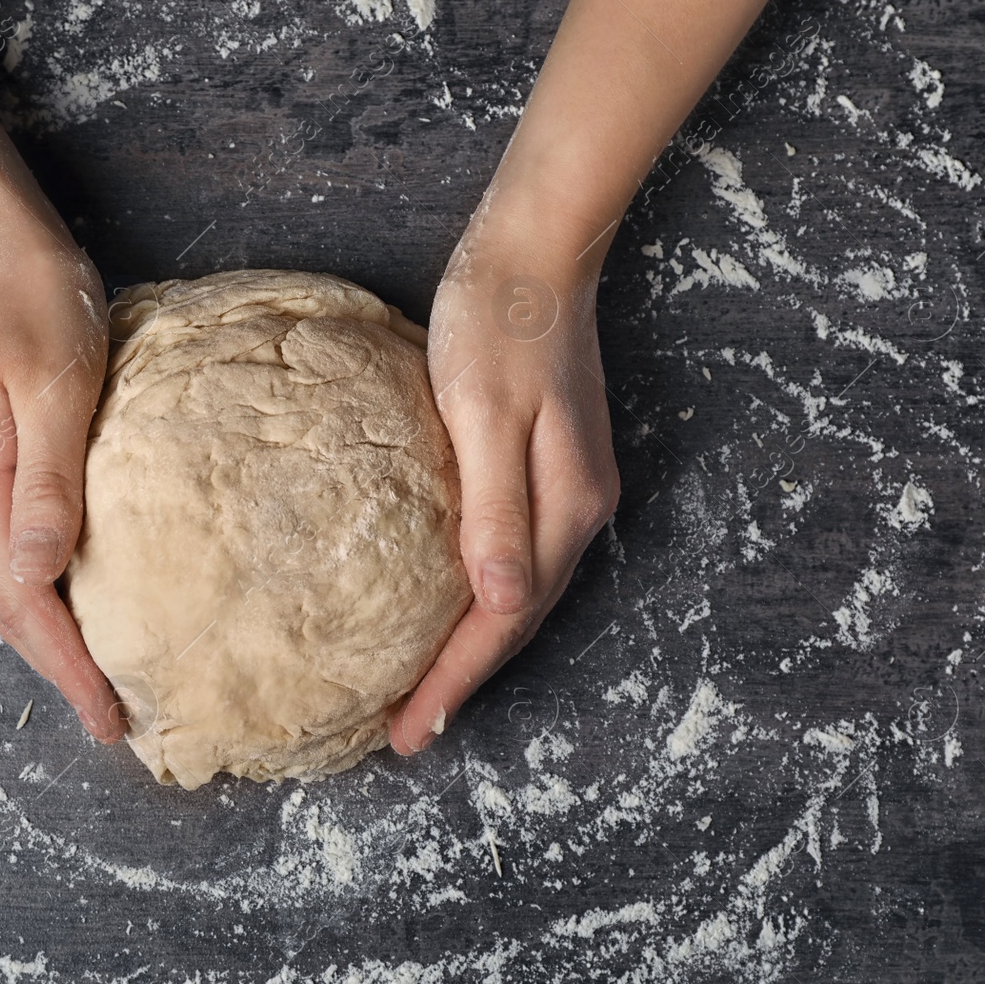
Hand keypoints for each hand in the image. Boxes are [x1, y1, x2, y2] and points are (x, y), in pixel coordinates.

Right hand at [0, 190, 125, 742]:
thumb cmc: (32, 300)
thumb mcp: (54, 387)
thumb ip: (50, 483)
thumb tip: (41, 576)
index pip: (22, 604)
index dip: (67, 668)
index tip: (111, 719)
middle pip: (4, 610)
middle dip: (57, 670)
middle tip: (114, 722)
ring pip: (2, 586)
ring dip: (46, 638)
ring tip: (97, 680)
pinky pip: (5, 551)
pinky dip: (39, 595)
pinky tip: (71, 603)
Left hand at [388, 203, 619, 753]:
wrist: (536, 251)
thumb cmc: (498, 321)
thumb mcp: (487, 412)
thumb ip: (494, 508)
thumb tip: (501, 603)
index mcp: (562, 506)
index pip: (502, 619)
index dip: (455, 680)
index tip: (408, 731)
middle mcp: (578, 511)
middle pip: (518, 621)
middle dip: (463, 681)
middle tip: (407, 731)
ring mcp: (573, 491)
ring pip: (522, 595)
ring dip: (477, 648)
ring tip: (426, 689)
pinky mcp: (556, 469)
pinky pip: (519, 558)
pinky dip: (486, 600)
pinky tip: (455, 608)